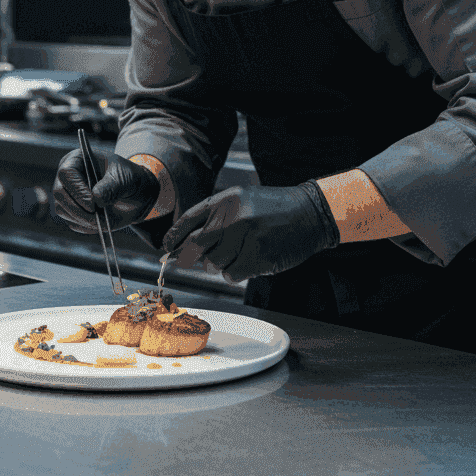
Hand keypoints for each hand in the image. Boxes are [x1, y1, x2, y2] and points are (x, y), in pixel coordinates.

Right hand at [53, 148, 160, 233]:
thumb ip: (112, 186)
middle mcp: (67, 177)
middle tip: (97, 215)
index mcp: (77, 160)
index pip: (66, 173)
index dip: (77, 190)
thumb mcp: (124, 178)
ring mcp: (67, 195)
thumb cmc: (126, 179)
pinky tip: (102, 220)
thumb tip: (96, 198)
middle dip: (78, 208)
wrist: (133, 194)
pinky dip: (88, 226)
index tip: (93, 204)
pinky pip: (73, 223)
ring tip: (104, 217)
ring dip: (83, 218)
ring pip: (62, 210)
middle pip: (59, 193)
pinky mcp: (71, 212)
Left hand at [161, 183, 339, 283]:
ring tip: (235, 255)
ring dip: (219, 265)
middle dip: (187, 257)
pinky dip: (235, 273)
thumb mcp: (242, 200)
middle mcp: (233, 217)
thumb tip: (187, 244)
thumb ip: (216, 217)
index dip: (174, 236)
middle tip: (184, 262)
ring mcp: (246, 237)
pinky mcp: (258, 257)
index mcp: (226, 200)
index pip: (189, 219)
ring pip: (213, 264)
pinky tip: (247, 262)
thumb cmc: (273, 209)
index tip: (166, 247)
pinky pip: (231, 275)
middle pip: (195, 245)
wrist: (309, 213)